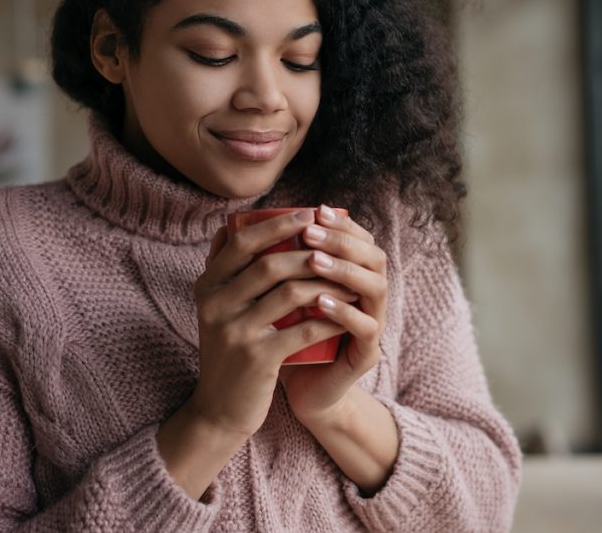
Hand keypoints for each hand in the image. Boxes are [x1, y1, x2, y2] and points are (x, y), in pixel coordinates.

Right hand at [186, 209, 357, 440]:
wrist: (218, 410)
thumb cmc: (228, 351)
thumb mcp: (215, 309)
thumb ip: (222, 270)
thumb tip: (230, 223)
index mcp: (207, 287)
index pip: (242, 242)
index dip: (277, 224)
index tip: (310, 213)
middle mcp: (216, 305)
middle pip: (270, 264)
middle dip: (310, 250)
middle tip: (338, 244)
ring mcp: (235, 332)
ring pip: (291, 293)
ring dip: (327, 282)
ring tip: (350, 278)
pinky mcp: (257, 359)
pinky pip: (303, 329)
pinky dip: (329, 318)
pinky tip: (347, 312)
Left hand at [279, 205, 388, 426]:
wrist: (300, 391)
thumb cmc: (285, 339)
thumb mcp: (273, 299)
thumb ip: (262, 265)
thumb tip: (226, 230)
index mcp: (352, 278)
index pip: (358, 238)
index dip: (342, 223)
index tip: (315, 210)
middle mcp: (368, 297)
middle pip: (373, 256)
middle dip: (342, 241)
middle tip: (311, 233)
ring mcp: (372, 324)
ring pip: (374, 287)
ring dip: (344, 271)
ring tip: (314, 261)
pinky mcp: (366, 354)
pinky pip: (365, 327)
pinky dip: (344, 312)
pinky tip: (320, 303)